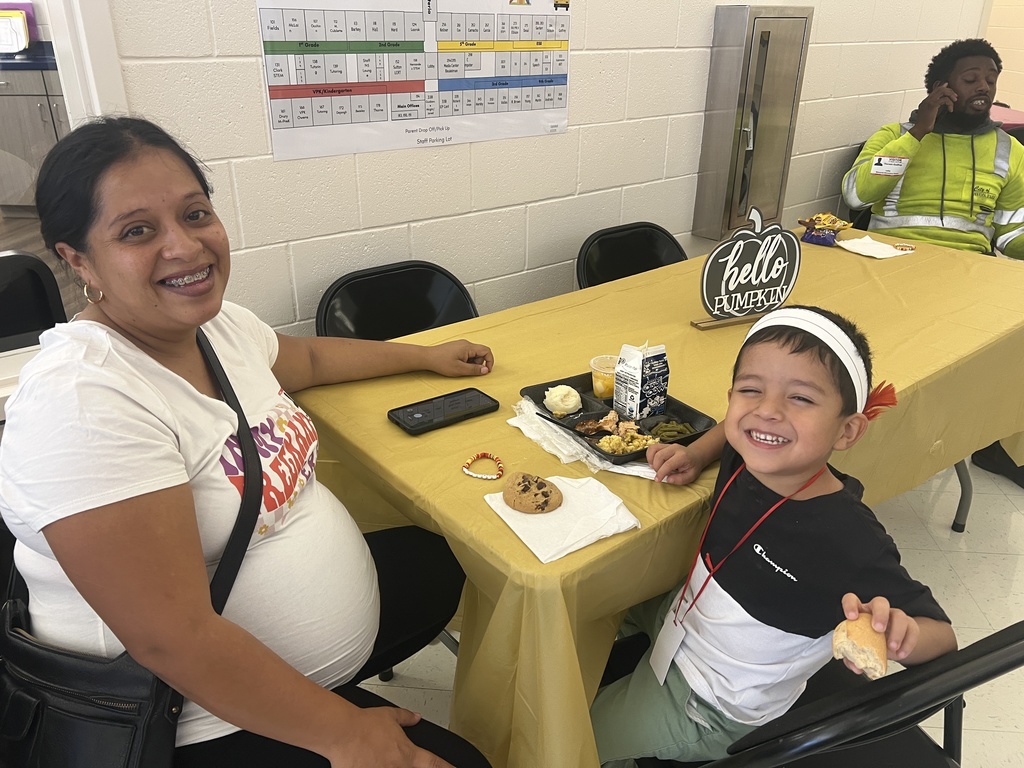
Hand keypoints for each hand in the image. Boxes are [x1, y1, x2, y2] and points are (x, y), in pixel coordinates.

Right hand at [329, 706, 453, 767]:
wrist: (342, 732)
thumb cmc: (363, 724)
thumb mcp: (389, 715)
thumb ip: (405, 718)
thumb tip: (416, 717)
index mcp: (408, 754)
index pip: (435, 764)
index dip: (447, 767)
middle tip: (415, 766)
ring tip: (388, 763)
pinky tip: (373, 766)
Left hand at [425, 340, 493, 376]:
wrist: (427, 357)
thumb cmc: (440, 361)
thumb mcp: (459, 369)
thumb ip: (474, 370)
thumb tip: (485, 370)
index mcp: (468, 347)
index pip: (487, 351)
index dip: (490, 361)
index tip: (487, 370)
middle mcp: (465, 344)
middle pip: (481, 353)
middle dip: (479, 363)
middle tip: (470, 370)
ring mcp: (461, 345)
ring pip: (474, 354)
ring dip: (472, 363)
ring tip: (461, 367)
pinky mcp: (457, 347)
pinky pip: (467, 354)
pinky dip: (466, 360)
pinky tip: (457, 364)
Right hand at [647, 443, 703, 484]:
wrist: (695, 455)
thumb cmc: (693, 466)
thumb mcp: (691, 476)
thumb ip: (680, 479)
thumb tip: (668, 479)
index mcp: (683, 456)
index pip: (668, 464)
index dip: (661, 473)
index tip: (658, 480)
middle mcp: (675, 448)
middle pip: (659, 456)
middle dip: (656, 468)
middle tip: (659, 474)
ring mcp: (668, 445)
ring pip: (653, 450)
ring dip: (651, 460)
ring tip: (655, 468)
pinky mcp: (664, 445)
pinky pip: (653, 448)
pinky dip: (650, 455)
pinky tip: (653, 462)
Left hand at [840, 593, 919, 672]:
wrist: (889, 647)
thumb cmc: (868, 643)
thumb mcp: (857, 649)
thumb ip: (852, 657)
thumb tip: (855, 666)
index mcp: (861, 612)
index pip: (852, 599)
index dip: (850, 605)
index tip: (851, 617)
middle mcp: (877, 611)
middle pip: (880, 602)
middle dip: (880, 614)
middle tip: (878, 629)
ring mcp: (894, 617)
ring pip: (899, 615)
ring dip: (897, 631)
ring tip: (892, 647)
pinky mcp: (909, 626)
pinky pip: (913, 630)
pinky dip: (908, 643)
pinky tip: (901, 653)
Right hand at [910, 83, 956, 139]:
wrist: (920, 129)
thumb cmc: (925, 124)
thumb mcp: (931, 114)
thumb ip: (936, 107)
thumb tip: (943, 103)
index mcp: (926, 101)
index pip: (936, 90)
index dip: (945, 89)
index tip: (951, 92)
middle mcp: (927, 100)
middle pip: (940, 88)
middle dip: (949, 91)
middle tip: (954, 97)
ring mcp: (929, 101)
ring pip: (942, 91)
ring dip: (950, 94)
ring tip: (954, 100)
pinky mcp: (933, 105)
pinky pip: (944, 99)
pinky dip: (950, 103)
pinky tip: (950, 109)